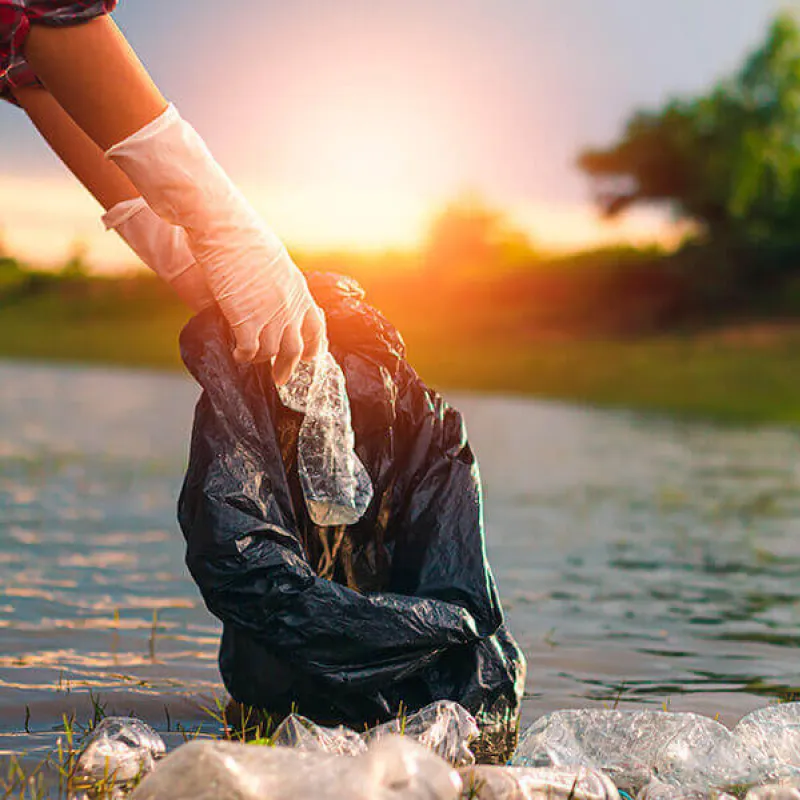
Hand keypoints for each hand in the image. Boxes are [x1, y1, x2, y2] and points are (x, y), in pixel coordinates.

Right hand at [106, 105, 324, 381]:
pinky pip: (250, 351)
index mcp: (299, 289)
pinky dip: (244, 356)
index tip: (309, 358)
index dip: (314, 346)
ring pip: (273, 353)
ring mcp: (271, 314)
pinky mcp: (247, 320)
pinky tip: (236, 352)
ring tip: (250, 359)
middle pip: (296, 348)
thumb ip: (276, 284)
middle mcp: (290, 305)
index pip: (316, 326)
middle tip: (282, 380)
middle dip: (289, 367)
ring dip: (262, 360)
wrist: (221, 225)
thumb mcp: (270, 260)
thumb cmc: (241, 235)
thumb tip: (268, 296)